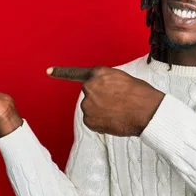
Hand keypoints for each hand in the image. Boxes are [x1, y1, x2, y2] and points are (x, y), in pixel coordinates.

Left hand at [47, 66, 164, 136]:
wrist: (147, 111)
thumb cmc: (141, 95)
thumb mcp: (123, 79)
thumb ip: (107, 83)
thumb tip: (104, 94)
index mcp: (98, 74)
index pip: (75, 73)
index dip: (61, 72)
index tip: (48, 71)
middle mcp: (89, 87)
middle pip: (90, 95)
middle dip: (100, 100)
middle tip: (119, 103)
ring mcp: (87, 105)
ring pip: (91, 110)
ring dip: (102, 112)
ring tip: (120, 112)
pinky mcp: (89, 120)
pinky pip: (93, 122)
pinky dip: (102, 124)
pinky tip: (115, 121)